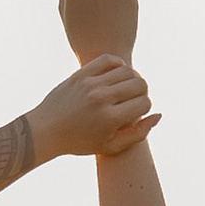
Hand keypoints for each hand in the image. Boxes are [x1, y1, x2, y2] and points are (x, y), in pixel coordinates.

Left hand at [31, 55, 159, 163]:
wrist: (46, 130)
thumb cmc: (80, 142)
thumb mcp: (110, 146)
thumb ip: (138, 134)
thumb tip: (158, 115)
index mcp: (110, 119)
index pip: (144, 103)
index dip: (145, 109)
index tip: (136, 114)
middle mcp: (101, 99)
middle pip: (139, 84)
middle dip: (143, 92)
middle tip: (134, 100)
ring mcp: (90, 84)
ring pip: (127, 70)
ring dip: (132, 78)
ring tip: (125, 88)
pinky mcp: (81, 74)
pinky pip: (108, 59)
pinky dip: (118, 64)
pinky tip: (116, 74)